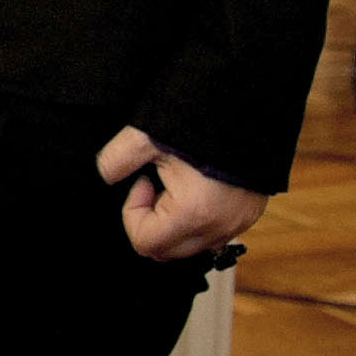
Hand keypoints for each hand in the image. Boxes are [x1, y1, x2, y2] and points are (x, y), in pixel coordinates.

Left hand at [98, 127, 267, 262]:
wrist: (247, 104)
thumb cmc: (200, 121)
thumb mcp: (146, 136)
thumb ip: (115, 160)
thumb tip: (107, 175)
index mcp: (193, 214)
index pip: (145, 243)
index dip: (132, 213)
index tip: (142, 182)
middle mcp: (219, 227)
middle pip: (168, 251)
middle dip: (151, 222)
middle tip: (154, 184)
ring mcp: (238, 224)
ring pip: (191, 245)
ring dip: (173, 223)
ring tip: (175, 184)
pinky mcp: (248, 215)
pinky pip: (214, 234)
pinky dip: (196, 220)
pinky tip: (195, 187)